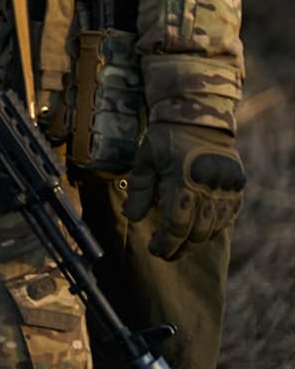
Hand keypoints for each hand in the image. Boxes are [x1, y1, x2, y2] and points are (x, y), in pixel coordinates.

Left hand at [124, 121, 245, 259]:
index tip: (154, 250)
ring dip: (197, 241)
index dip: (165, 242)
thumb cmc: (165, 138)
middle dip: (180, 247)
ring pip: (215, 226)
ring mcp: (227, 186)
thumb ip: (140, 190)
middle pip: (197, 230)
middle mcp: (209, 185)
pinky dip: (214, 227)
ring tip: (180, 247)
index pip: (176, 223)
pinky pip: (228, 215)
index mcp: (183, 178)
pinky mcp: (237, 185)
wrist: (197, 114)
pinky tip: (200, 233)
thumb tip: (132, 218)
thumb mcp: (145, 159)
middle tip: (165, 254)